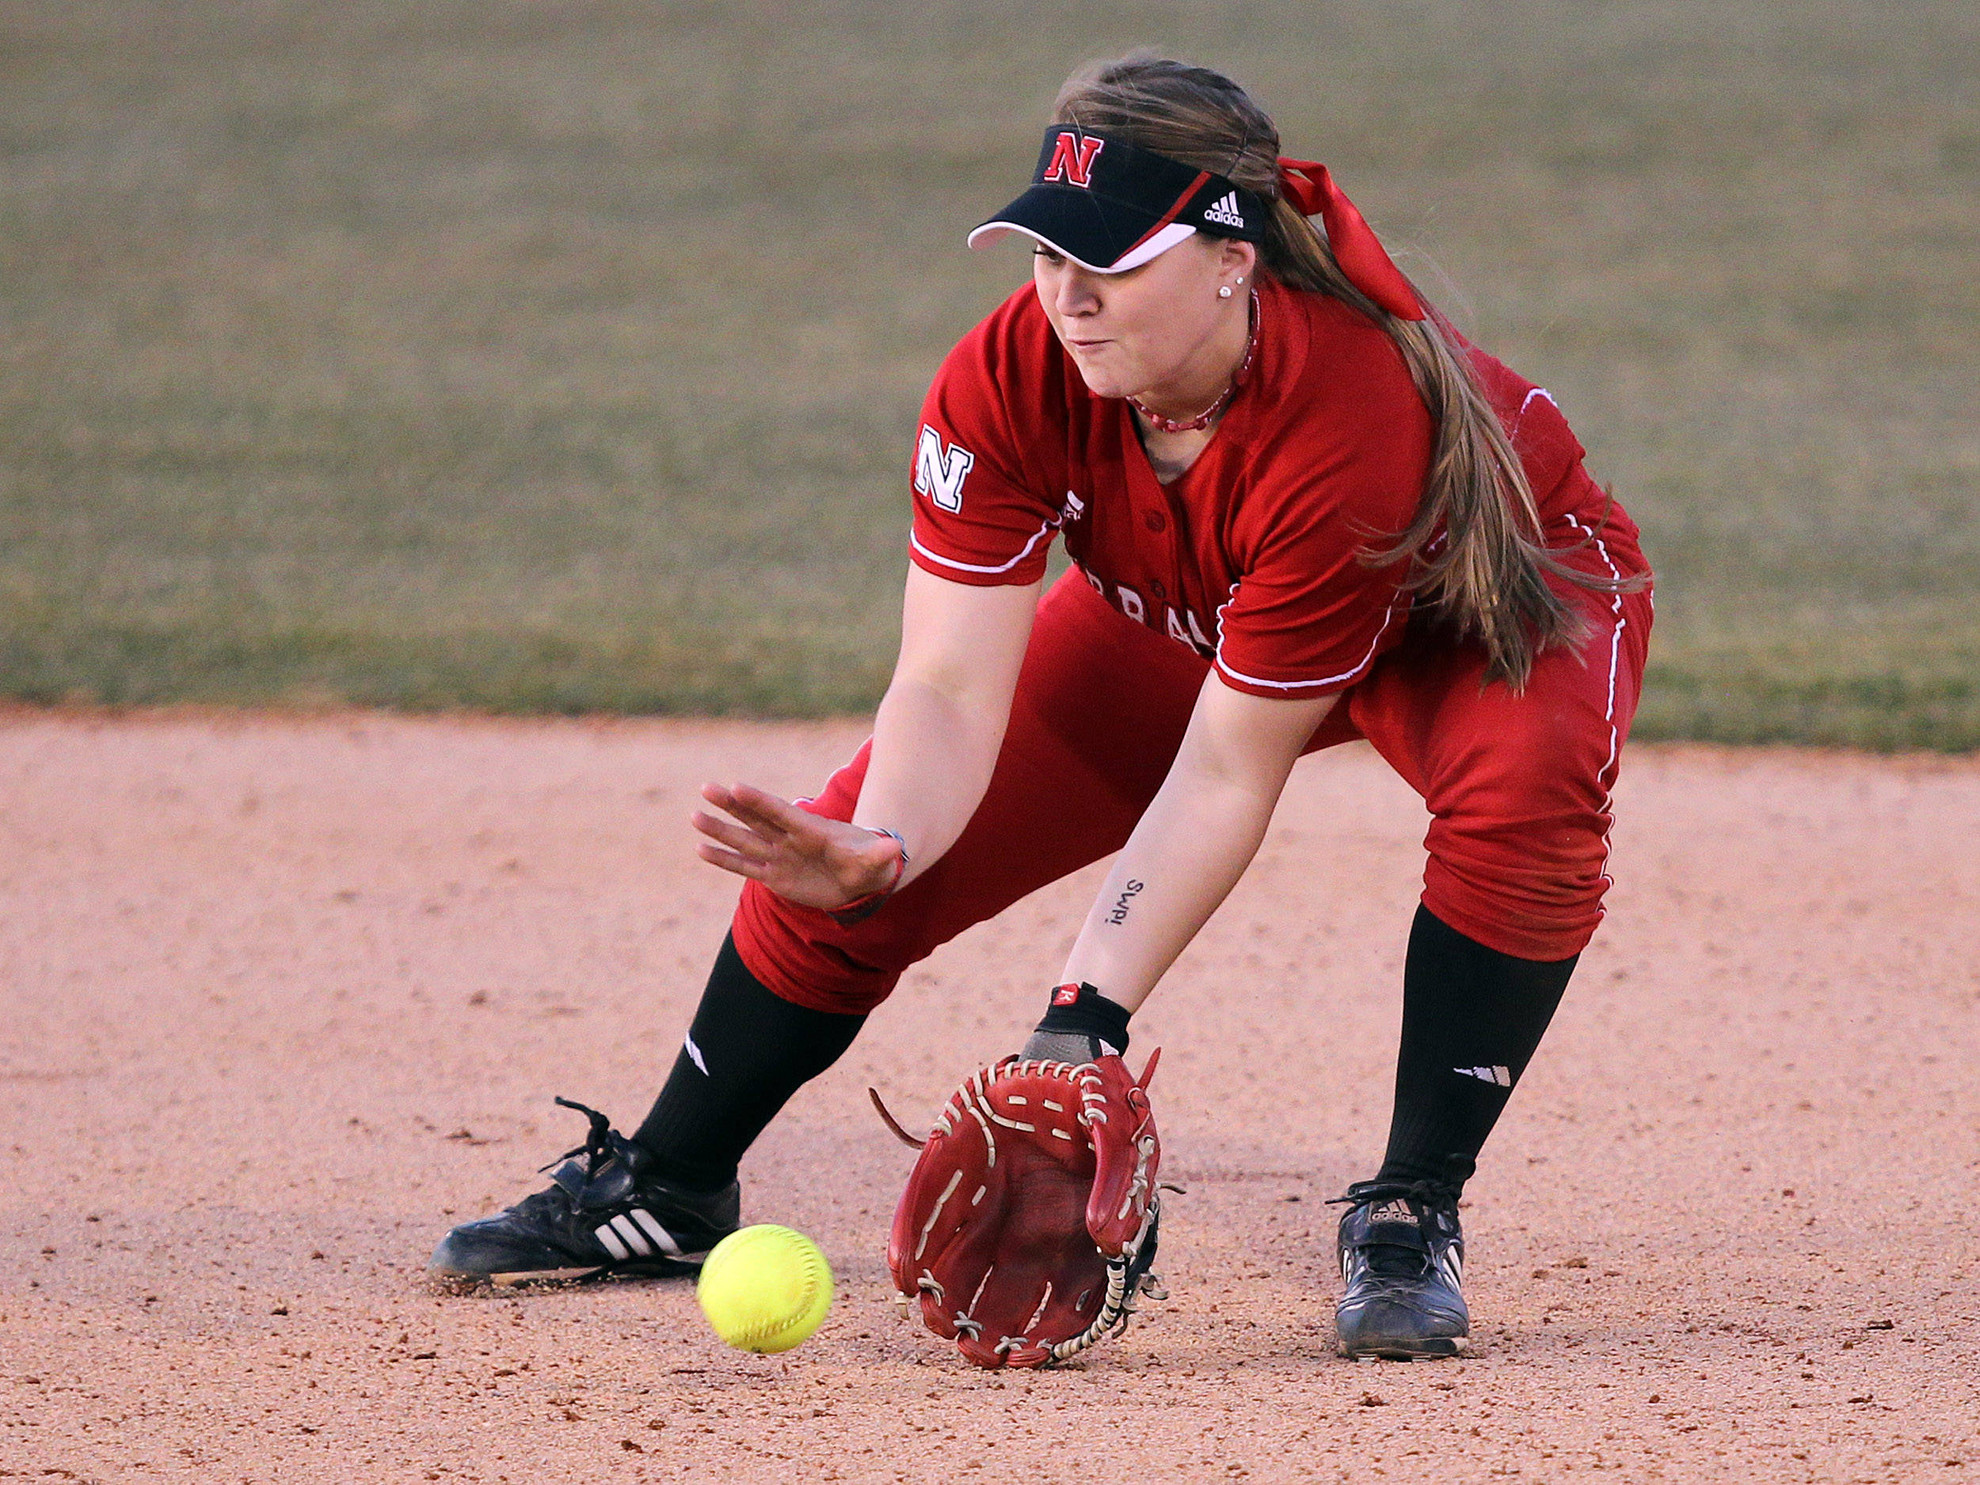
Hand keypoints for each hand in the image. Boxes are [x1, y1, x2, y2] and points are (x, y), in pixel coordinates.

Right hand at [692, 782, 903, 910]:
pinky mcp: (775, 875)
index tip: (736, 786)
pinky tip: (701, 850)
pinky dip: (724, 860)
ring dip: (720, 830)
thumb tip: (895, 847)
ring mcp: (779, 855)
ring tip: (694, 816)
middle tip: (706, 788)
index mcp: (811, 829)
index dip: (759, 801)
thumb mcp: (876, 859)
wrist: (860, 876)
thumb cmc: (868, 862)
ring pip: (744, 840)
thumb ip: (879, 853)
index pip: (781, 812)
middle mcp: (789, 838)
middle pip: (755, 818)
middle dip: (732, 805)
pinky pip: (745, 866)